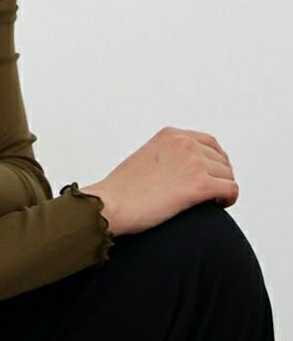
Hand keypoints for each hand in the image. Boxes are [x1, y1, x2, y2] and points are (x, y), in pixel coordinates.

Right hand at [80, 126, 237, 236]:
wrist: (111, 204)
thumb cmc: (122, 190)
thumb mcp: (146, 159)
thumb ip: (167, 157)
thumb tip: (184, 172)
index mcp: (170, 134)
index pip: (209, 142)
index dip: (215, 161)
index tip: (212, 176)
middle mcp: (184, 142)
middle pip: (221, 159)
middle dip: (220, 176)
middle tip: (213, 194)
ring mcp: (192, 161)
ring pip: (227, 175)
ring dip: (223, 189)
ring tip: (212, 202)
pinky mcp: (199, 184)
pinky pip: (230, 189)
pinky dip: (229, 198)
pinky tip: (219, 206)